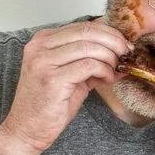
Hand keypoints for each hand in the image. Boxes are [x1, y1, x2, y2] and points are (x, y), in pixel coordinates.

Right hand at [0, 20, 132, 151]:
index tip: (124, 44)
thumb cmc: (49, 104)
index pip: (82, 26)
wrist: (27, 129)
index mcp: (43, 40)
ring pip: (89, 48)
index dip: (108, 33)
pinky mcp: (51, 79)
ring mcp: (43, 61)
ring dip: (109, 59)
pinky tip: (107, 79)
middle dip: (113, 42)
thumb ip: (91, 62)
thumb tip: (121, 55)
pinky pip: (88, 66)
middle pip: (87, 32)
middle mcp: (39, 46)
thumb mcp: (72, 76)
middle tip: (126, 53)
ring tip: (115, 71)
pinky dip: (104, 71)